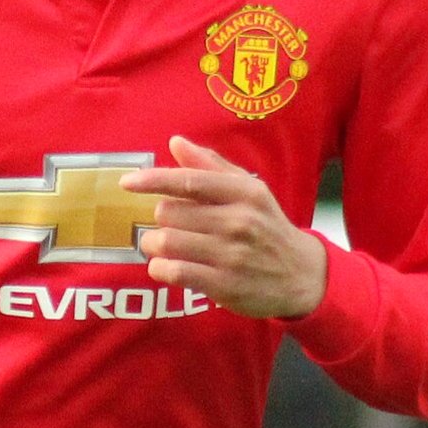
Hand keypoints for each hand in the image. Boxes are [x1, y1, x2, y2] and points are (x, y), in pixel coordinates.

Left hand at [120, 135, 326, 319]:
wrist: (302, 276)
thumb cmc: (267, 227)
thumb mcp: (249, 191)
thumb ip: (211, 166)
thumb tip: (175, 142)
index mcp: (244, 193)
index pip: (189, 181)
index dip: (153, 179)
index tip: (126, 182)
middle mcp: (238, 222)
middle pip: (170, 213)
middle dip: (159, 219)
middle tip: (166, 225)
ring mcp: (232, 255)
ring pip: (168, 242)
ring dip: (153, 244)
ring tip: (160, 245)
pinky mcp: (225, 285)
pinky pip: (175, 272)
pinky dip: (160, 268)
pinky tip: (164, 266)